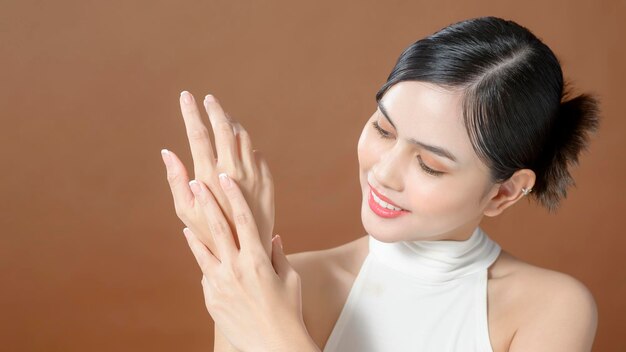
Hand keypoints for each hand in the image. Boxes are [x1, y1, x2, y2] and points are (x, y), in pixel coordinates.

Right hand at [161, 91, 274, 257]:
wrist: (248, 250)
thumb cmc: (209, 232)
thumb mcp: (186, 210)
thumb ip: (176, 179)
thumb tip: (167, 152)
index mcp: (209, 175)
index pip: (198, 134)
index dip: (190, 112)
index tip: (185, 96)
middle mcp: (233, 170)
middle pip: (224, 127)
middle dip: (214, 109)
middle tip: (208, 99)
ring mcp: (253, 174)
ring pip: (243, 137)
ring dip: (232, 123)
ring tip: (223, 118)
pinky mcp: (267, 180)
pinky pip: (256, 153)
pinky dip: (245, 144)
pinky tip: (239, 145)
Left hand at [183, 174, 318, 351]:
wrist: (274, 345)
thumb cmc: (288, 310)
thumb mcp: (290, 278)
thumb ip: (278, 254)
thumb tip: (272, 237)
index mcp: (258, 260)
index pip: (244, 219)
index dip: (234, 195)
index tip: (226, 178)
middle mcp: (236, 268)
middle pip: (218, 227)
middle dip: (207, 202)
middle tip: (197, 182)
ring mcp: (221, 284)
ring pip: (203, 250)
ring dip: (195, 232)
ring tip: (187, 220)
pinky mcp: (211, 299)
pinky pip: (205, 274)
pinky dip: (203, 260)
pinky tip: (200, 251)